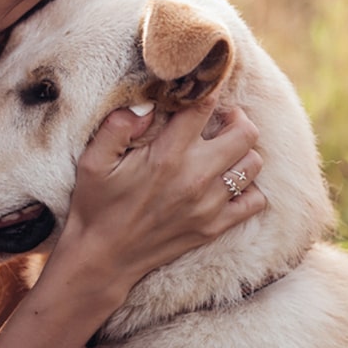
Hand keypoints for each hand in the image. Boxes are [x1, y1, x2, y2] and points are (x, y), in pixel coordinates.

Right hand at [60, 98, 263, 295]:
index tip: (200, 88)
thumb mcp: (93, 160)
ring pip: (254, 164)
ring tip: (224, 148)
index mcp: (167, 156)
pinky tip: (227, 181)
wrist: (102, 258)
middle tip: (219, 118)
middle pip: (245, 133)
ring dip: (243, 151)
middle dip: (235, 117)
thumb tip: (147, 104)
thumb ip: (117, 125)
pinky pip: (255, 201)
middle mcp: (195, 177)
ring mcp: (209, 205)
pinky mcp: (215, 227)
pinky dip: (248, 188)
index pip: (204, 107)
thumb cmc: (97, 205)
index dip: (206, 90)